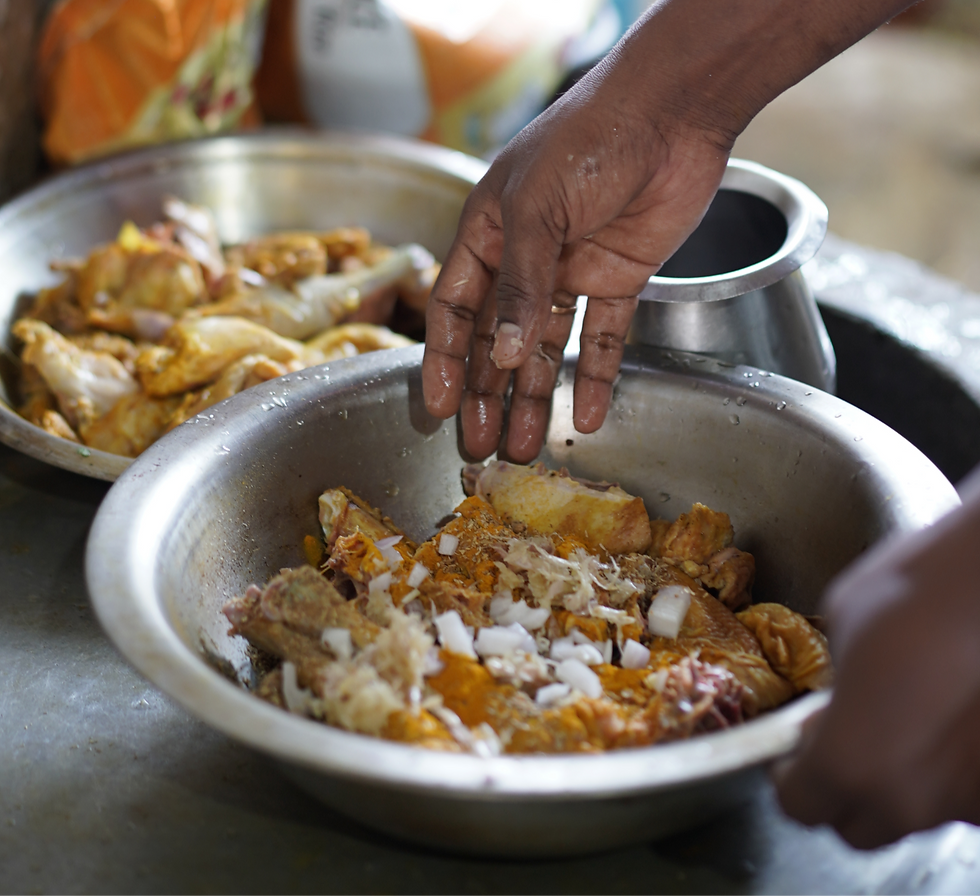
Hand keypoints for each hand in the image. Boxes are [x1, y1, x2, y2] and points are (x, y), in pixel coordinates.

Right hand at [421, 51, 730, 461]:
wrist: (673, 111)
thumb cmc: (589, 139)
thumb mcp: (538, 210)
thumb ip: (520, 284)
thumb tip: (499, 353)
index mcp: (489, 234)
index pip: (454, 309)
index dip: (444, 360)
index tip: (440, 407)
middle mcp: (525, 258)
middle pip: (497, 340)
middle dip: (488, 394)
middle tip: (481, 445)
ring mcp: (573, 270)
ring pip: (545, 347)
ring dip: (535, 396)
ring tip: (526, 445)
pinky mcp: (620, 279)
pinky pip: (602, 338)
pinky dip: (597, 377)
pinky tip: (589, 416)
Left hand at [774, 470, 979, 847]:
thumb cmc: (917, 591)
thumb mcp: (843, 630)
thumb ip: (835, 689)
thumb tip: (840, 705)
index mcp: (849, 763)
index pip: (801, 806)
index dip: (791, 777)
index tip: (795, 754)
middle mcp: (910, 802)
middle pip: (860, 827)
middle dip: (846, 790)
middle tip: (852, 739)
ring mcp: (968, 802)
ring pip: (921, 814)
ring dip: (908, 781)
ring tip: (917, 720)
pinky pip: (966, 794)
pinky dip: (958, 770)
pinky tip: (959, 721)